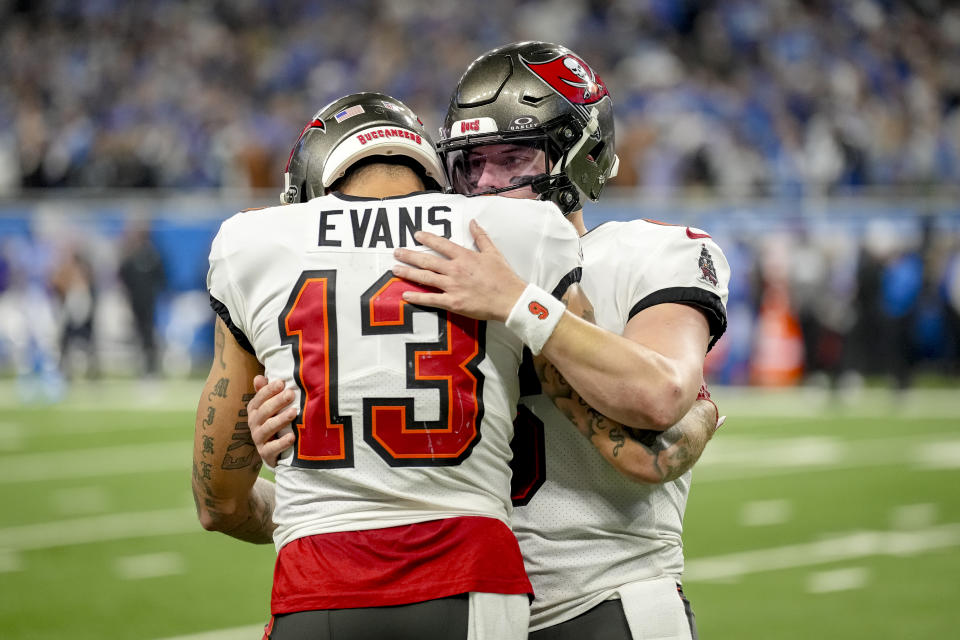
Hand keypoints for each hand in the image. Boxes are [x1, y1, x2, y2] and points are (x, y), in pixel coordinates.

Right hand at [247, 375, 296, 467]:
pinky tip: (292, 437)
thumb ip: (265, 393)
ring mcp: (259, 439)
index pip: (259, 398)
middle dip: (277, 402)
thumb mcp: (269, 407)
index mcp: (254, 410)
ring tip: (294, 412)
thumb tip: (259, 378)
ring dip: (280, 420)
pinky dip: (282, 443)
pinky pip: (272, 448)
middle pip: (264, 411)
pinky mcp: (266, 453)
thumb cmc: (273, 422)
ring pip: (268, 428)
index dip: (269, 390)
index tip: (282, 383)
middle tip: (291, 394)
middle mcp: (254, 424)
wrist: (273, 452)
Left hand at [392, 219, 526, 321]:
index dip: (427, 238)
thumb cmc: (504, 277)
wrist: (510, 299)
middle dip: (410, 255)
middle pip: (427, 260)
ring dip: (408, 272)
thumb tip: (473, 222)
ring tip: (395, 269)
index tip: (416, 234)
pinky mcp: (453, 302)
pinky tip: (405, 294)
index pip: (441, 244)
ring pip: (425, 277)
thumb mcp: (493, 253)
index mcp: (465, 256)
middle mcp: (455, 269)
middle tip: (396, 252)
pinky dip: (417, 297)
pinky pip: (431, 299)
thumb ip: (481, 237)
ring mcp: (453, 286)